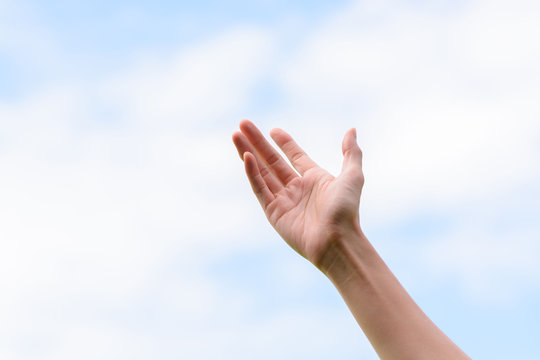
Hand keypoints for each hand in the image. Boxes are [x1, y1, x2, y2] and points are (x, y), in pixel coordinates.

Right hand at [232, 120, 363, 266]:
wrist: (337, 240)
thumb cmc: (346, 210)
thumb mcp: (353, 176)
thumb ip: (351, 152)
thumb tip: (352, 130)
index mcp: (315, 179)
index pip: (295, 156)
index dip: (284, 142)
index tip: (273, 130)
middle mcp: (297, 188)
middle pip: (272, 160)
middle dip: (257, 142)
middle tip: (243, 124)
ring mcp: (283, 200)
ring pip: (261, 171)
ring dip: (248, 152)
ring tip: (235, 135)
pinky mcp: (273, 213)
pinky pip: (260, 189)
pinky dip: (252, 173)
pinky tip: (246, 156)